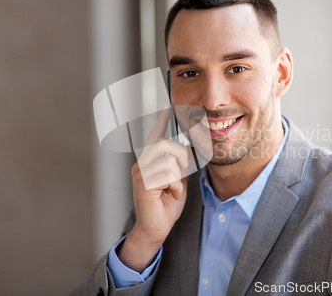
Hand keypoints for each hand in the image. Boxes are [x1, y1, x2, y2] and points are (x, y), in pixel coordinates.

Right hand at [118, 105, 189, 271]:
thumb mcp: (177, 180)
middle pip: (164, 144)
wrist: (156, 228)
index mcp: (151, 161)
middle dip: (181, 156)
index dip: (161, 120)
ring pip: (169, 161)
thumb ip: (180, 165)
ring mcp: (140, 174)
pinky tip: (168, 196)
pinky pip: (167, 175)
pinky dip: (174, 187)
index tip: (166, 103)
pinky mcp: (143, 184)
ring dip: (177, 178)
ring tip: (172, 190)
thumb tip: (191, 149)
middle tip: (183, 171)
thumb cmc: (166, 205)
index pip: (155, 136)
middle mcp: (142, 164)